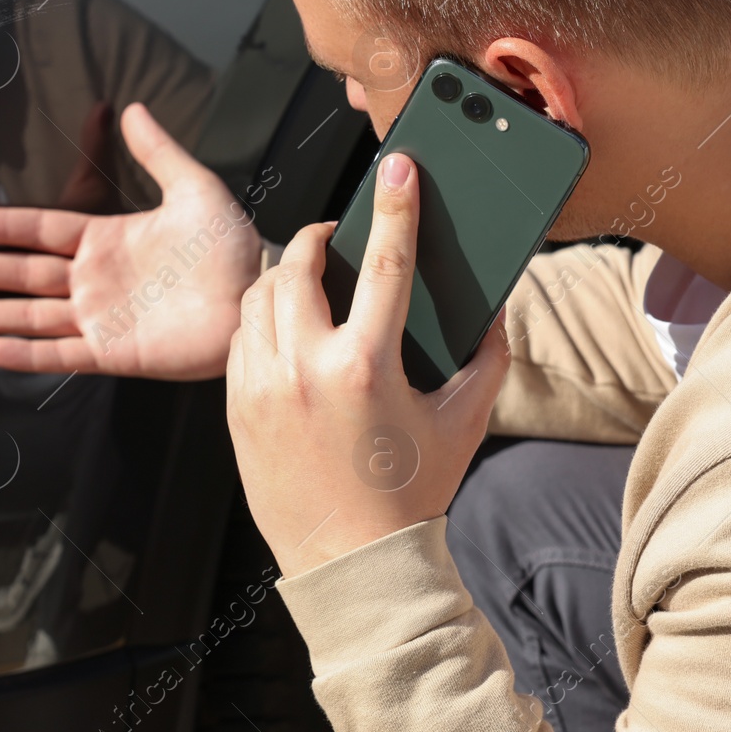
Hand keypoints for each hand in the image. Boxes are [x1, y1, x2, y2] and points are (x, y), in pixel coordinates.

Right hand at [0, 103, 262, 379]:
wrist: (257, 293)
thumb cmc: (230, 245)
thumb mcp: (193, 188)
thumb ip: (158, 152)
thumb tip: (131, 108)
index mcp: (106, 240)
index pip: (40, 230)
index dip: (1, 227)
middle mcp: (95, 281)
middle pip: (24, 275)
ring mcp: (101, 319)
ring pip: (32, 316)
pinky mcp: (114, 353)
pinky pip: (61, 355)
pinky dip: (25, 355)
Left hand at [226, 153, 509, 577]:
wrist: (352, 563)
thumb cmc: (410, 495)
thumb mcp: (463, 421)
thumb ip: (486, 356)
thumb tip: (495, 305)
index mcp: (365, 366)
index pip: (384, 263)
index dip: (394, 207)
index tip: (397, 169)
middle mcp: (305, 370)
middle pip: (298, 266)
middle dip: (316, 238)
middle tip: (334, 238)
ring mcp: (262, 388)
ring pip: (258, 297)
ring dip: (283, 276)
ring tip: (307, 280)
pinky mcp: (236, 408)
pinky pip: (239, 340)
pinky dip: (261, 321)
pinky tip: (284, 328)